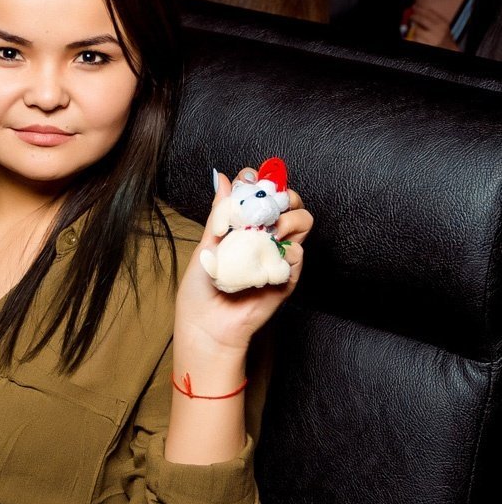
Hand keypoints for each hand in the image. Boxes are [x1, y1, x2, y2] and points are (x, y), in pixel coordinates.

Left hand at [174, 169, 312, 357]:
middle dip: (283, 194)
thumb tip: (223, 177)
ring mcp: (278, 256)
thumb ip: (220, 212)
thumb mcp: (207, 244)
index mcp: (246, 227)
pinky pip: (298, 254)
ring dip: (288, 218)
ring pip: (303, 222)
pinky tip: (268, 254)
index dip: (261, 181)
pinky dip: (287, 249)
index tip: (249, 178)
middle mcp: (266, 238)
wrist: (206, 325)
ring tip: (268, 230)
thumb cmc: (201, 288)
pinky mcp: (286, 278)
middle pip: (291, 203)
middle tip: (265, 203)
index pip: (264, 193)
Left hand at [408, 2, 459, 49]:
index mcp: (443, 24)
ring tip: (418, 30)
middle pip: (422, 20)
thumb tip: (423, 12)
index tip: (415, 7)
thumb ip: (435, 20)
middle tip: (412, 16)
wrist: (449, 50)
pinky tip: (418, 37)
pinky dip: (416, 37)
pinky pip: (416, 38)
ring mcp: (431, 38)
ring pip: (418, 30)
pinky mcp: (426, 45)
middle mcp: (438, 31)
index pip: (430, 13)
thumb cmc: (445, 40)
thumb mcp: (444, 27)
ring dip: (416, 29)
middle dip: (415, 17)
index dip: (421, 9)